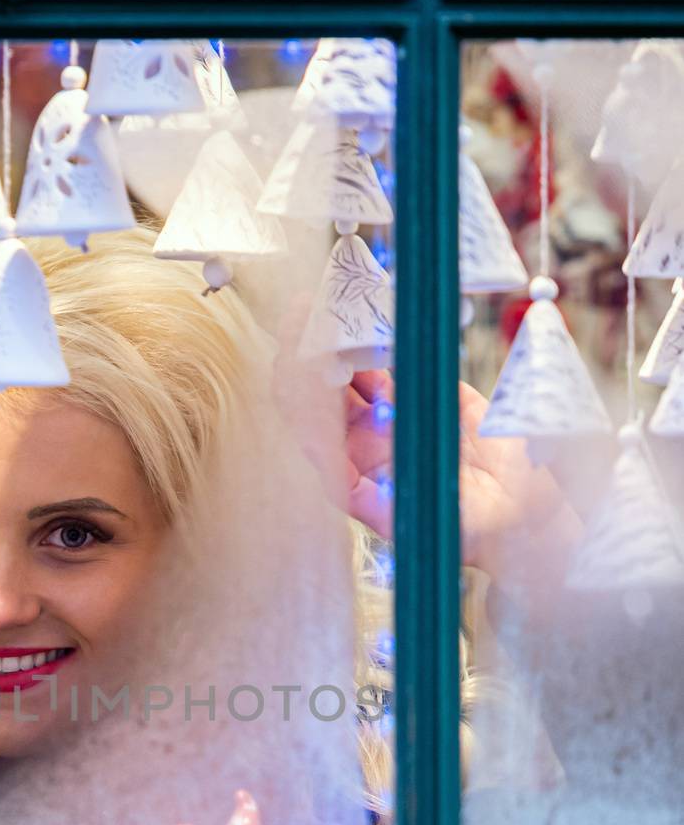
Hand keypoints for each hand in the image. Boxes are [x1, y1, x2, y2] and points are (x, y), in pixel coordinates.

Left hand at [274, 295, 580, 582]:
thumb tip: (342, 489)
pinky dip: (372, 335)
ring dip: (334, 334)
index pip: (308, 426)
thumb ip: (388, 510)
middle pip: (314, 390)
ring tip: (335, 292)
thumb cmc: (479, 532)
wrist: (525, 516)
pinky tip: (369, 308)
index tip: (303, 350)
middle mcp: (357, 447)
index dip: (298, 387)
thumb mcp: (432, 525)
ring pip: (343, 369)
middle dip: (306, 348)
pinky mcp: (415, 397)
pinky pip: (380, 361)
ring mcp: (383, 419)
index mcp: (352, 478)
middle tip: (310, 304)